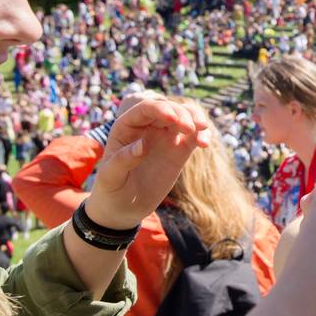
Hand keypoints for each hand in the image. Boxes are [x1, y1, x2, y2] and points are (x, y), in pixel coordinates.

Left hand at [84, 94, 209, 229]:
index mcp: (127, 127)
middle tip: (190, 129)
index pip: (145, 109)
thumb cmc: (111, 190)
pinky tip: (204, 144)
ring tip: (203, 129)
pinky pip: (194, 135)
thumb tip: (143, 145)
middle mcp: (147, 127)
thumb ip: (123, 160)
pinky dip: (202, 134)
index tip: (173, 118)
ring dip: (196, 117)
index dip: (160, 109)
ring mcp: (165, 137)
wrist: (124, 207)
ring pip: (185, 116)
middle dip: (182, 113)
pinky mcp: (179, 149)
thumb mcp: (110, 177)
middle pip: (169, 108)